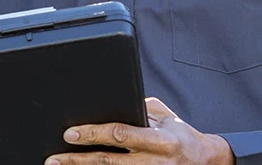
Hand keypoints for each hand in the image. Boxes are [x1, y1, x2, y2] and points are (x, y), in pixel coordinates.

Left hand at [45, 98, 232, 164]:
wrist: (207, 162)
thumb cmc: (183, 136)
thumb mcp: (167, 117)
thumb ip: (141, 108)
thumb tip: (113, 101)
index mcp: (159, 139)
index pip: (120, 135)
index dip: (93, 134)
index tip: (70, 133)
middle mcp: (153, 160)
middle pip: (109, 161)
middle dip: (78, 160)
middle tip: (54, 158)